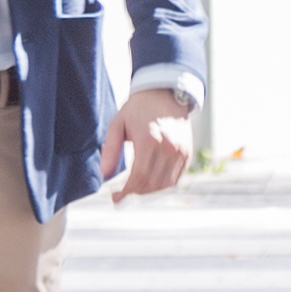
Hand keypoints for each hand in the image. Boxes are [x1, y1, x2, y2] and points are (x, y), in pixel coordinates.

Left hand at [106, 84, 192, 199]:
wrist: (164, 93)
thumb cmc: (137, 108)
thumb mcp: (118, 124)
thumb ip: (110, 149)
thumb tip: (103, 174)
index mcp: (149, 139)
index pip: (138, 176)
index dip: (125, 191)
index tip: (115, 198)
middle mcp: (168, 147)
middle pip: (151, 183)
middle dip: (135, 193)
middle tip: (122, 194)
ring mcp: (180, 151)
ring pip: (164, 184)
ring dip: (148, 192)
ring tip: (135, 189)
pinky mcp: (187, 153)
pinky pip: (176, 178)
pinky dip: (162, 186)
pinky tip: (150, 184)